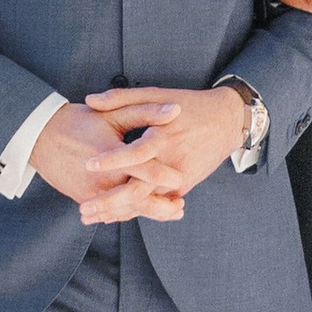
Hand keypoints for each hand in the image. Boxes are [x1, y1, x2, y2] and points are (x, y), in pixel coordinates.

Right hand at [26, 100, 180, 224]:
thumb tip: (176, 110)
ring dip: (148, 213)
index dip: (169, 177)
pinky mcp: (83, 198)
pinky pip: (109, 211)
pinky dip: (127, 213)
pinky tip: (141, 210)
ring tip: (168, 211)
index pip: (148, 172)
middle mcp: (103, 179)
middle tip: (181, 207)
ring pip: (125, 211)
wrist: (40, 136)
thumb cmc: (79, 121)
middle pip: (140, 201)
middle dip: (163, 208)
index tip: (182, 179)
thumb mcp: (113, 113)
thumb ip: (145, 112)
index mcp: (114, 156)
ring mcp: (92, 192)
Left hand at [80, 85, 249, 221]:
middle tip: (84, 208)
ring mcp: (180, 178)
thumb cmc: (189, 105)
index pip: (136, 153)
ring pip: (146, 202)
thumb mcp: (157, 95)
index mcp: (164, 137)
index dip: (112, 161)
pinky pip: (156, 204)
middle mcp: (172, 162)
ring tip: (91, 216)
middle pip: (139, 190)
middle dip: (110, 202)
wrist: (227, 122)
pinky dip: (135, 210)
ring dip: (118, 211)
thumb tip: (91, 100)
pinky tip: (113, 215)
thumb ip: (122, 97)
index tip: (88, 165)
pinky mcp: (183, 188)